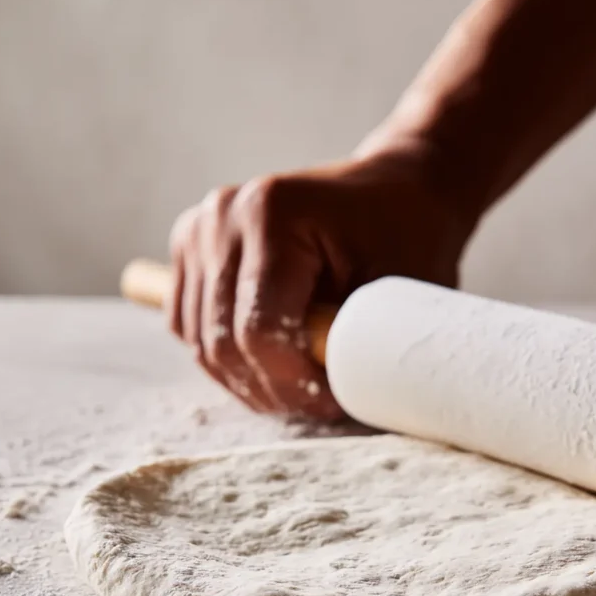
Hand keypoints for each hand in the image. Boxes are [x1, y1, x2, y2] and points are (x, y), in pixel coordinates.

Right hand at [167, 143, 473, 418]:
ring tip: (301, 385)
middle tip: (320, 404)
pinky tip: (272, 361)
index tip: (335, 402)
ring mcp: (199, 230)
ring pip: (200, 344)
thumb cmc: (406, 237)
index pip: (260, 331)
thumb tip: (339, 400)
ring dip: (249, 381)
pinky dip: (226, 358)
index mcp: (271, 213)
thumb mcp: (397, 290)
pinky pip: (189, 328)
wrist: (393, 190)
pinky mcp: (191, 249)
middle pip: (223, 344)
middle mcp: (222, 216)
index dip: (295, 385)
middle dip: (272, 390)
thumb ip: (363, 343)